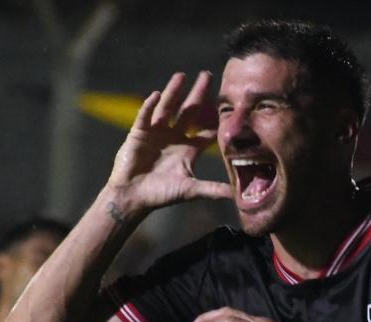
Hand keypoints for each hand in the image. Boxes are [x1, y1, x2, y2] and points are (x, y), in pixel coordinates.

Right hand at [109, 71, 230, 210]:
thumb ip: (214, 189)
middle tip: (207, 75)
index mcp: (188, 149)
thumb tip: (237, 195)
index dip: (216, 117)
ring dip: (173, 92)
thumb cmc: (161, 195)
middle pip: (189, 111)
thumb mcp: (191, 190)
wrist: (133, 197)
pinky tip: (155, 95)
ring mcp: (156, 133)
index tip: (229, 102)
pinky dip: (149, 106)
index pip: (206, 129)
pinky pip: (145, 116)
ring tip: (182, 75)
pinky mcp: (139, 133)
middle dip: (198, 94)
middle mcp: (174, 137)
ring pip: (167, 108)